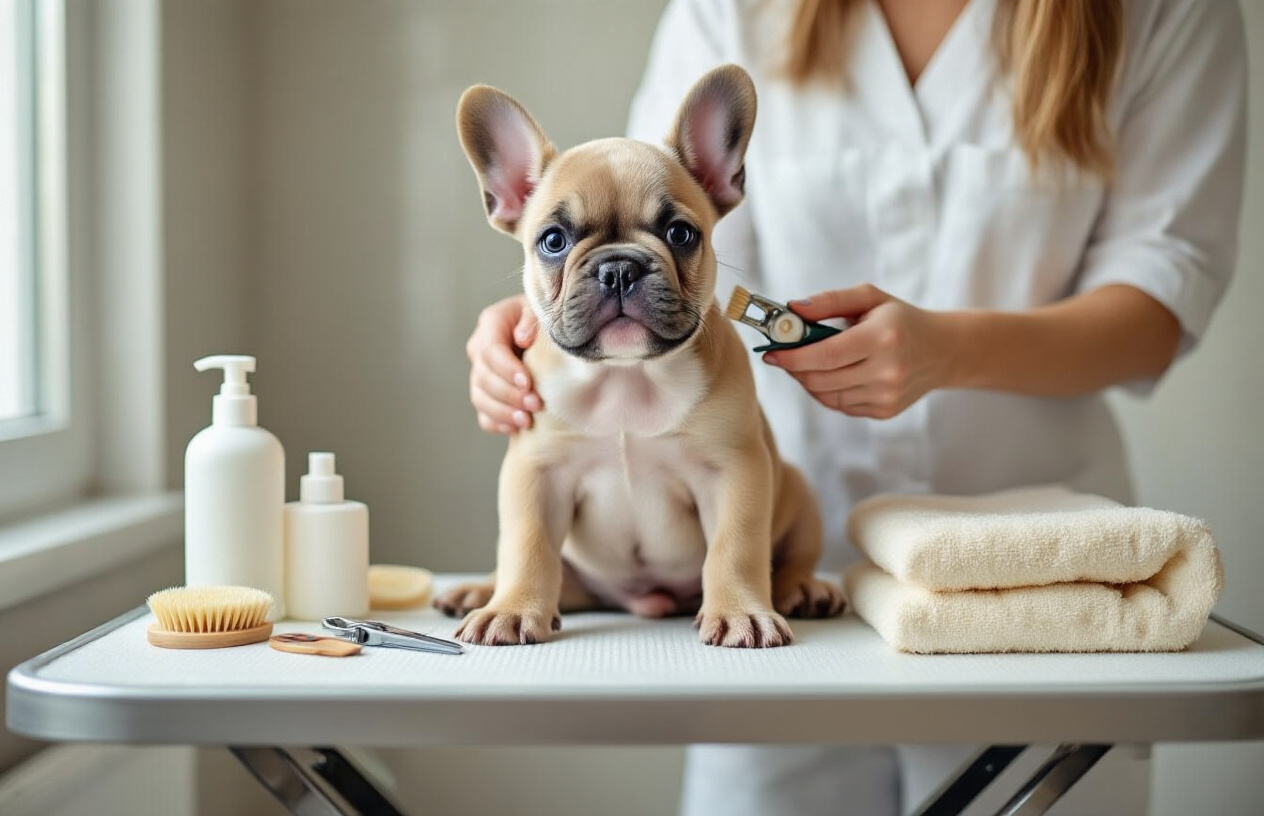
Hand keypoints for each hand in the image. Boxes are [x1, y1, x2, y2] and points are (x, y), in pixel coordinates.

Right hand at [466, 294, 542, 433]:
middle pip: (483, 377)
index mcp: (492, 322)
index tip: (527, 382)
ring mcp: (480, 374)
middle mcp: (480, 349)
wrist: (548, 334)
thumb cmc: (547, 319)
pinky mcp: (487, 395)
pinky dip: (498, 424)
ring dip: (503, 412)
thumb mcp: (542, 310)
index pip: (491, 350)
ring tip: (527, 421)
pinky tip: (516, 429)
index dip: (507, 369)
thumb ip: (532, 319)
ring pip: (480, 398)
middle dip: (509, 394)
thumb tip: (522, 339)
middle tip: (536, 404)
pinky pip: (484, 416)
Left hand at [762, 284, 955, 418]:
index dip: (793, 356)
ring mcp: (886, 396)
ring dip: (808, 380)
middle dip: (795, 369)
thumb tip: (791, 310)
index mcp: (883, 338)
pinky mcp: (885, 412)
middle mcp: (887, 371)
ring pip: (826, 396)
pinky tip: (832, 374)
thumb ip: (829, 301)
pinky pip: (840, 405)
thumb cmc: (901, 320)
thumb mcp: (870, 298)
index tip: (771, 352)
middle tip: (784, 355)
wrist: (942, 351)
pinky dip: (827, 392)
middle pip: (821, 379)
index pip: (825, 354)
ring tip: (809, 362)